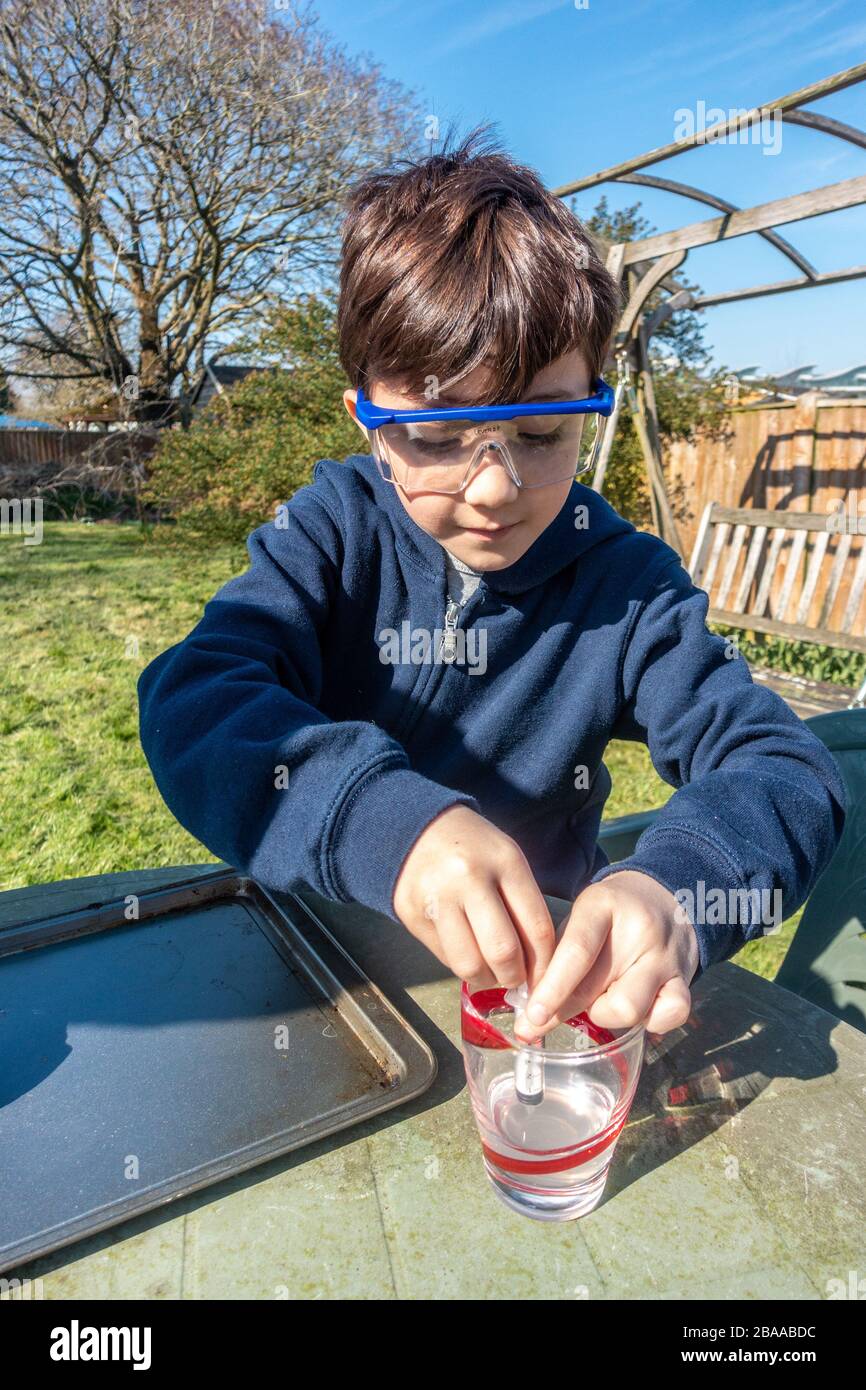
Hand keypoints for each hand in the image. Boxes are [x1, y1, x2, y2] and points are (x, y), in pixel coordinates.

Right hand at [393, 804, 556, 989]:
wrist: (418, 828)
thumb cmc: (475, 849)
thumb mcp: (509, 861)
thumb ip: (525, 907)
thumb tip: (537, 966)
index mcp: (505, 861)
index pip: (536, 928)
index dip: (544, 964)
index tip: (546, 977)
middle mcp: (469, 878)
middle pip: (502, 951)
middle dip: (515, 976)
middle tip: (516, 978)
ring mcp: (436, 898)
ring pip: (469, 964)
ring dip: (486, 978)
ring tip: (491, 972)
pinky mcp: (411, 915)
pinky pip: (444, 958)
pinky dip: (461, 964)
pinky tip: (468, 952)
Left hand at [513, 869, 699, 1041]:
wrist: (666, 898)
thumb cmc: (610, 916)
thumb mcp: (579, 920)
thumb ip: (555, 959)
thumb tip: (530, 1015)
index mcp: (602, 905)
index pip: (576, 952)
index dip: (551, 989)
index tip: (531, 1017)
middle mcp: (639, 930)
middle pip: (596, 989)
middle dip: (562, 1011)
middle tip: (542, 1019)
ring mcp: (665, 956)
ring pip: (629, 1010)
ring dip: (605, 1015)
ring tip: (601, 998)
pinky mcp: (686, 978)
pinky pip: (668, 1017)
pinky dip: (648, 1022)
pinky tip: (637, 1007)